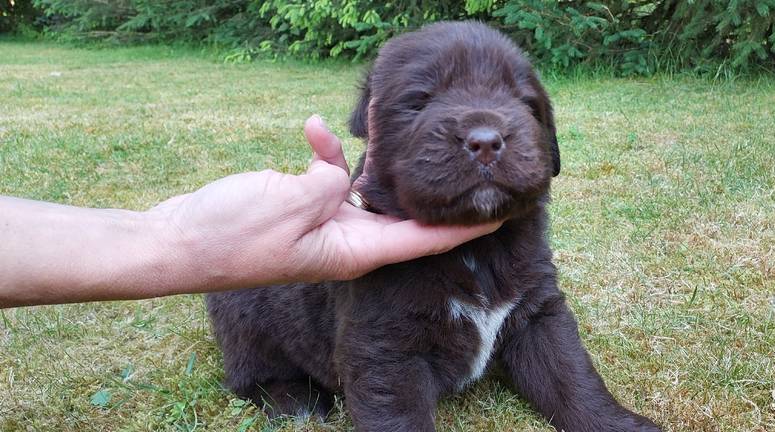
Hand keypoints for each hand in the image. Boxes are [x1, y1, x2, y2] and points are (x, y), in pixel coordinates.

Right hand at [148, 116, 501, 285]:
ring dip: (369, 156)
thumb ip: (329, 184)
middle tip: (458, 154)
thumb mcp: (291, 203)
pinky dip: (323, 152)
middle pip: (403, 211)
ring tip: (381, 119)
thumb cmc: (231, 235)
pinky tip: (314, 128)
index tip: (503, 211)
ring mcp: (324, 223)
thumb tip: (341, 174)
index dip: (467, 226)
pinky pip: (325, 177)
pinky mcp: (301, 206)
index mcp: (357, 251)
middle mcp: (348, 241)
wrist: (177, 244)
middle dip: (427, 182)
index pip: (428, 240)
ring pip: (364, 185)